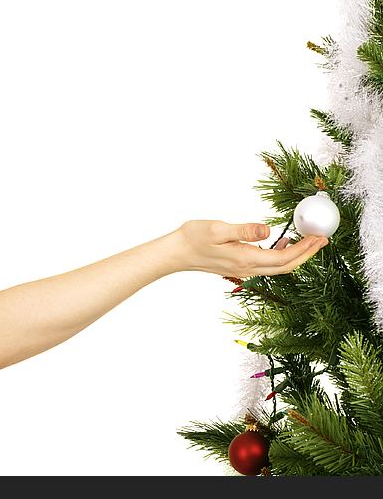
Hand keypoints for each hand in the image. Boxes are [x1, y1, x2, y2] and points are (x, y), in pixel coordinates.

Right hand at [172, 220, 327, 276]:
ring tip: (309, 241)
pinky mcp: (239, 266)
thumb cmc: (192, 238)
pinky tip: (282, 242)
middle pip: (286, 266)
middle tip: (322, 240)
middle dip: (307, 254)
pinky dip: (281, 255)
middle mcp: (247, 268)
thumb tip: (268, 230)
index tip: (319, 237)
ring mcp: (243, 269)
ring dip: (296, 255)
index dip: (304, 249)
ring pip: (278, 266)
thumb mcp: (218, 229)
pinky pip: (267, 264)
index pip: (283, 257)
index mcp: (245, 259)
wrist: (176, 253)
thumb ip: (244, 230)